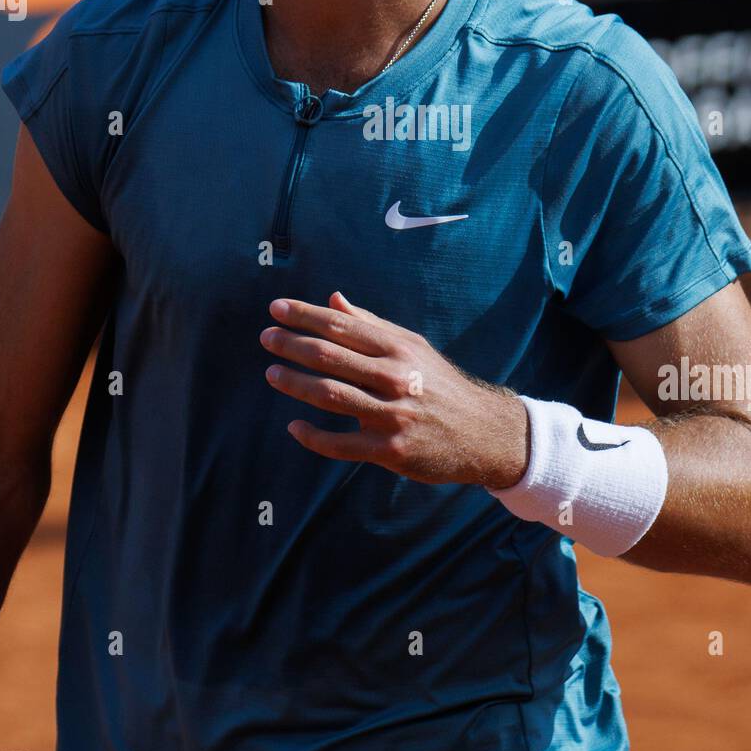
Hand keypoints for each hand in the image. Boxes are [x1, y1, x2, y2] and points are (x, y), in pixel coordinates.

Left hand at [259, 290, 528, 487]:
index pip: (342, 325)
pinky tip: (294, 427)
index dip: (305, 315)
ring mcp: (393, 414)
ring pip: (330, 396)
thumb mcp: (413, 348)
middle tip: (267, 338)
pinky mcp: (391, 450)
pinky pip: (340, 444)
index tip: (276, 309)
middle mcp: (396, 377)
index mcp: (399, 348)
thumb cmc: (440, 385)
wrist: (483, 433)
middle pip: (331, 356)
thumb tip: (332, 300)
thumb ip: (371, 326)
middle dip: (292, 345)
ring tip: (272, 374)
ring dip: (295, 383)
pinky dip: (313, 436)